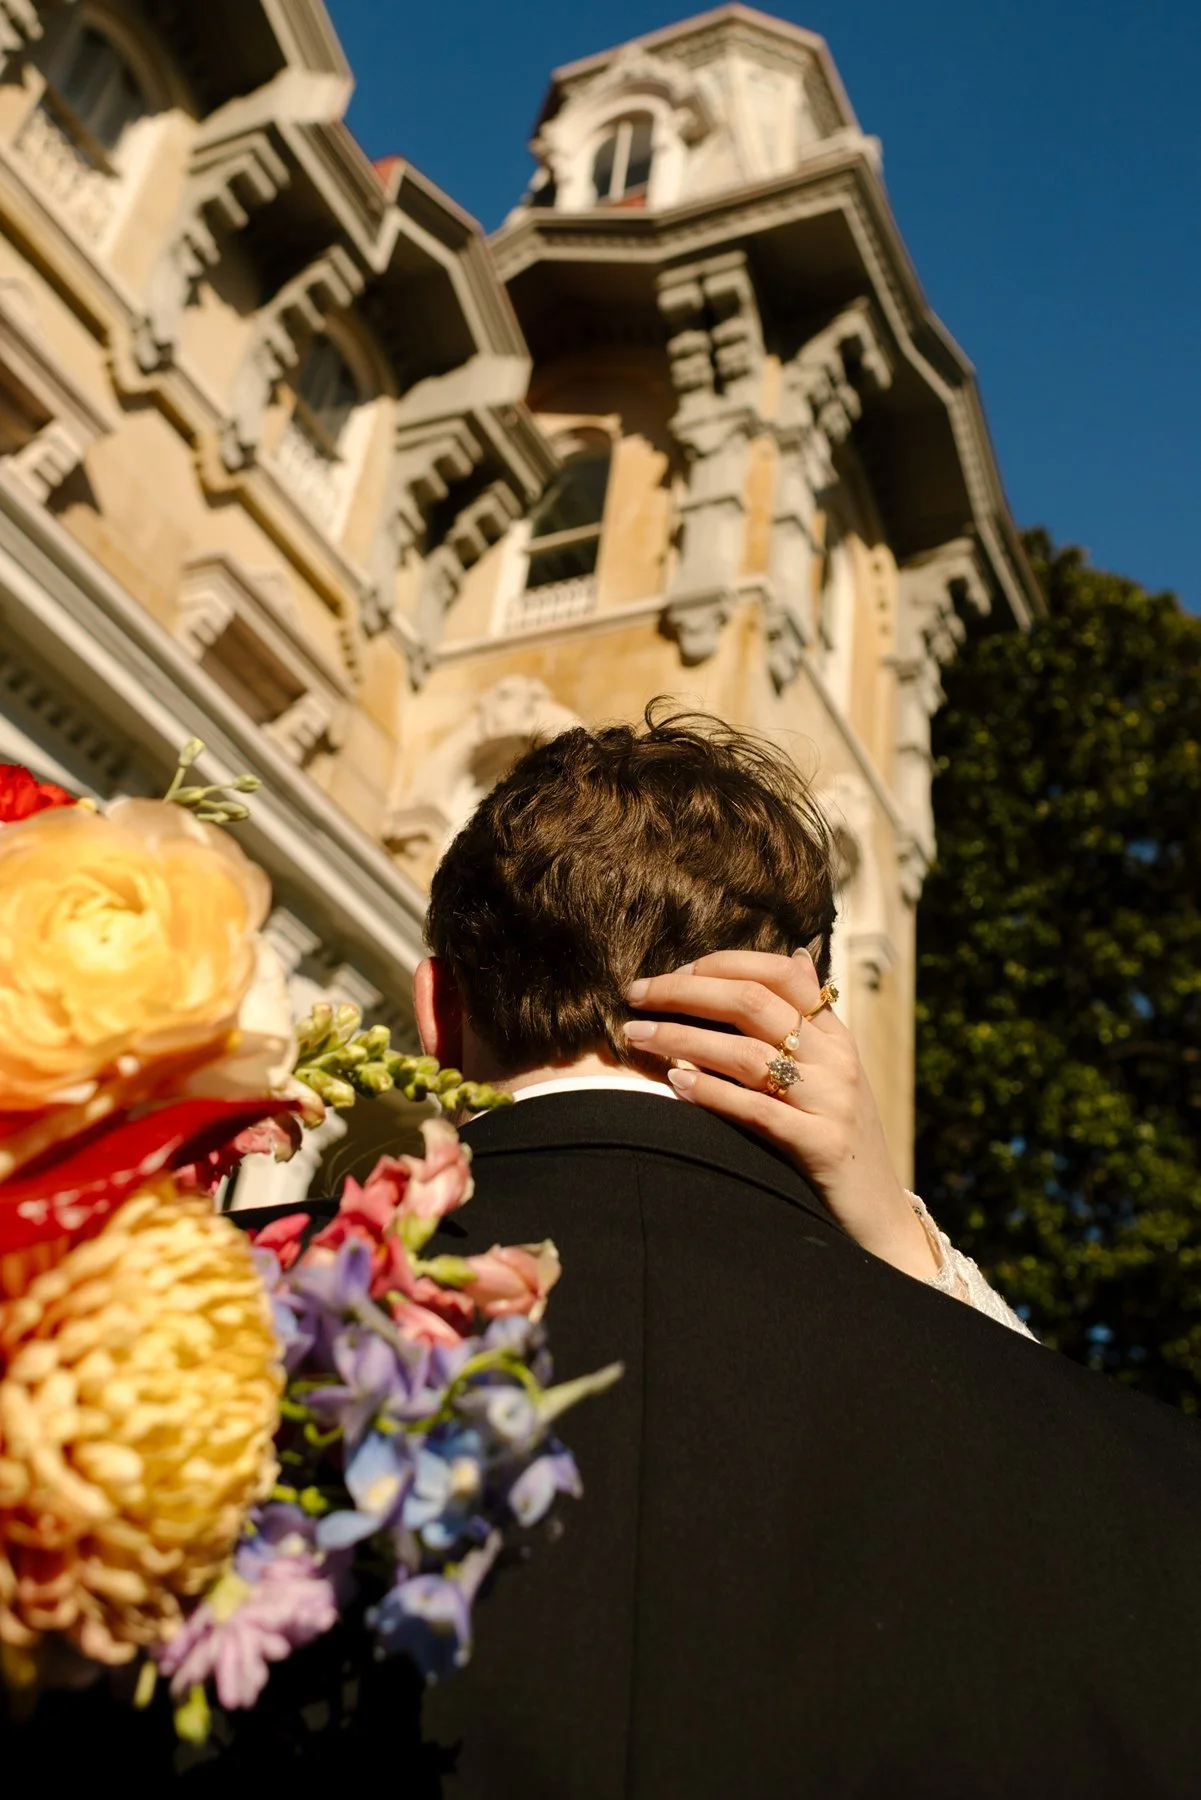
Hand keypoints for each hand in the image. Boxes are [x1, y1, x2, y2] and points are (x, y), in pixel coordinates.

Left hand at [623, 950, 938, 1282]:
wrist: (880, 1212)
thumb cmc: (840, 1136)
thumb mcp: (834, 1070)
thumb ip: (810, 1018)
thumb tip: (795, 955)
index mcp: (836, 1035)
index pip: (780, 974)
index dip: (721, 965)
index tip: (672, 972)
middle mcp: (835, 1060)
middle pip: (752, 1003)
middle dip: (685, 992)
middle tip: (635, 994)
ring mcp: (829, 1101)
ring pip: (746, 1054)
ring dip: (682, 1039)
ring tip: (636, 1036)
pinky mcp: (819, 1145)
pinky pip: (755, 1110)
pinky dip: (710, 1093)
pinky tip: (673, 1084)